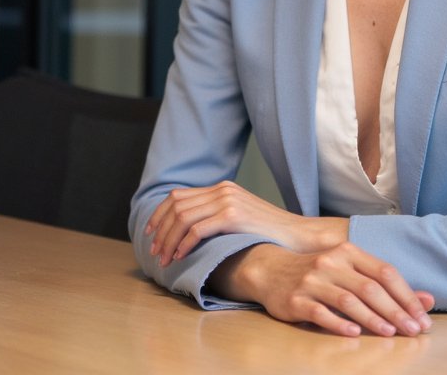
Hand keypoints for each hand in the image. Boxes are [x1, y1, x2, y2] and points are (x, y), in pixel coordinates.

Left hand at [146, 181, 345, 264]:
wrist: (296, 233)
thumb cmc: (269, 232)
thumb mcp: (240, 217)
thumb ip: (218, 215)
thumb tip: (189, 230)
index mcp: (222, 188)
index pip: (178, 196)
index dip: (159, 215)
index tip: (150, 234)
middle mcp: (223, 190)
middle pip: (175, 206)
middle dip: (159, 230)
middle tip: (153, 251)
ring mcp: (228, 201)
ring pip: (182, 218)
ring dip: (167, 240)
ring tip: (164, 259)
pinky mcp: (233, 216)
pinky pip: (197, 230)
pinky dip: (183, 244)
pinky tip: (180, 257)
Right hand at [214, 242, 434, 337]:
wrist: (271, 270)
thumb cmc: (319, 272)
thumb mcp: (350, 270)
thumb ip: (385, 283)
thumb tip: (426, 300)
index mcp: (350, 251)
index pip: (385, 272)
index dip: (406, 295)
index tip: (423, 318)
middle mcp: (333, 261)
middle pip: (370, 287)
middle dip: (396, 311)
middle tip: (414, 331)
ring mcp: (313, 279)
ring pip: (349, 300)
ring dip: (372, 318)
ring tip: (391, 333)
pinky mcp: (296, 299)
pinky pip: (321, 312)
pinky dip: (339, 324)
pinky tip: (354, 334)